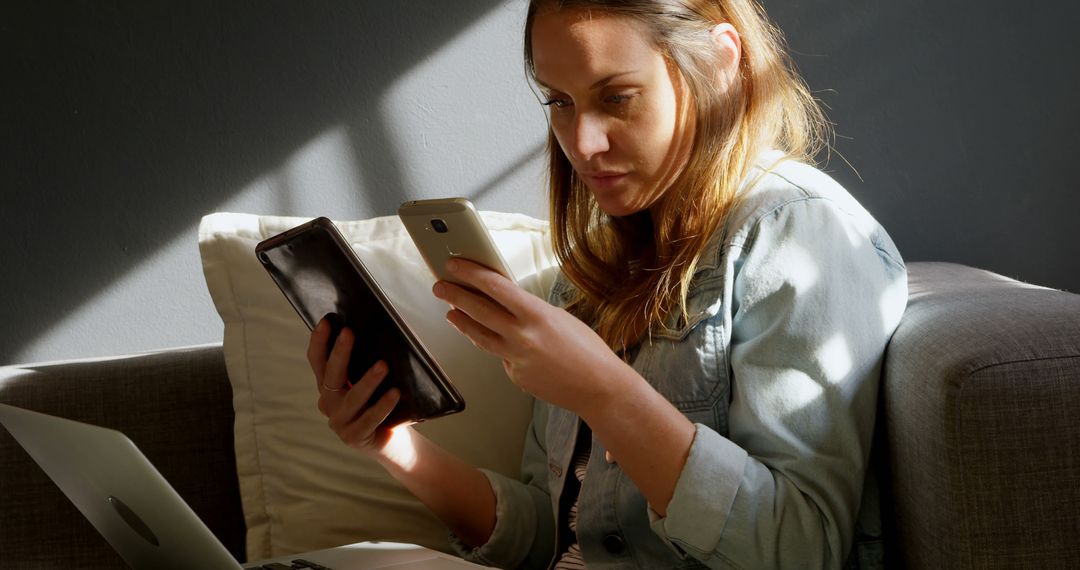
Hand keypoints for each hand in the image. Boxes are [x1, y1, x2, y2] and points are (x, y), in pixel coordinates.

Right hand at [307, 319, 402, 454]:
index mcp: (328, 387)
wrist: (391, 442)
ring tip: (382, 365)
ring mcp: (340, 422)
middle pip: (331, 376)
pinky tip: (394, 393)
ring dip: (367, 381)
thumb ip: (363, 365)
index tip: (326, 321)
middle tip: (349, 333)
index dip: (319, 342)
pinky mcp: (355, 437)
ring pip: (353, 398)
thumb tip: (374, 330)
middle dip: (340, 353)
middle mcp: (329, 403)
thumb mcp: (368, 383)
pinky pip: (370, 419)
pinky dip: (382, 406)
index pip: (318, 362)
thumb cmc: (379, 404)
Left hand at [431, 259, 631, 415]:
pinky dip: (499, 348)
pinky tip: (501, 343)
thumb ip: (530, 310)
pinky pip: (501, 357)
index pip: (495, 287)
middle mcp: (522, 336)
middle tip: (440, 286)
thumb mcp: (559, 318)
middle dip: (455, 295)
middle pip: (478, 311)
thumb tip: (506, 301)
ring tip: (451, 312)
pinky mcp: (516, 377)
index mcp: (536, 315)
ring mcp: (516, 359)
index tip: (456, 265)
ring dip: (462, 321)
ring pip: (479, 336)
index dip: (471, 274)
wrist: (600, 387)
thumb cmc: (587, 350)